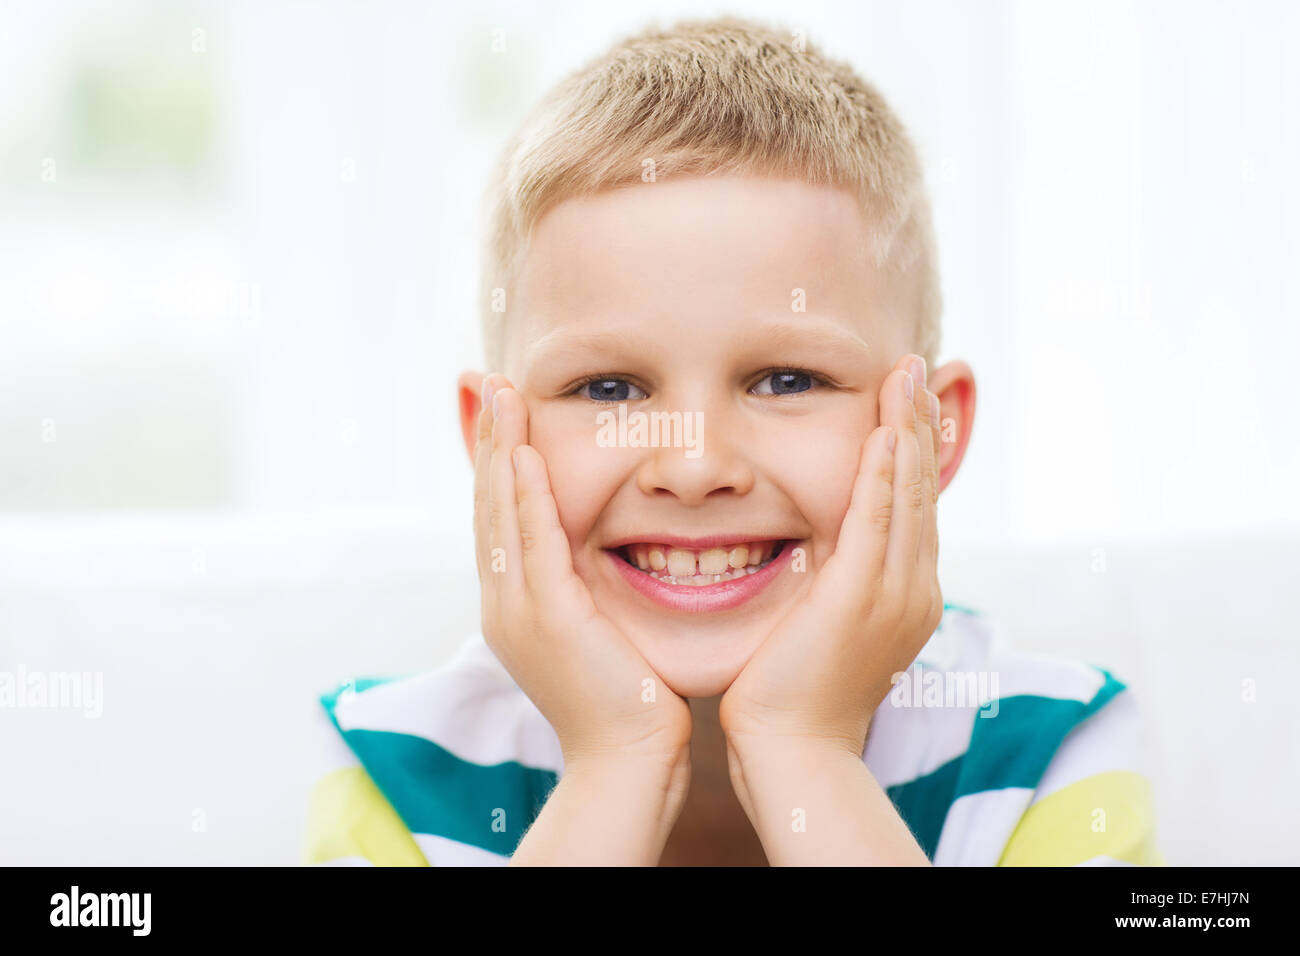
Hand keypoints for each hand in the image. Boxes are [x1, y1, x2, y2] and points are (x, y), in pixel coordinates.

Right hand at [474, 374, 692, 771]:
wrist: (628, 763)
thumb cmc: (631, 704)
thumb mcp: (601, 636)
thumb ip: (591, 592)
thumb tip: (605, 556)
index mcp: (516, 606)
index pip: (502, 518)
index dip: (495, 463)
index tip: (501, 412)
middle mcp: (504, 602)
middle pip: (489, 504)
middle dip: (486, 440)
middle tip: (487, 382)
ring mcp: (517, 609)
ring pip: (501, 511)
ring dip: (498, 448)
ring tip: (500, 393)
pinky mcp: (546, 616)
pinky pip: (531, 539)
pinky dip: (524, 491)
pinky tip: (522, 450)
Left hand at [719, 353, 943, 759]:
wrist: (791, 749)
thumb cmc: (792, 694)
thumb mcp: (822, 627)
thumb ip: (831, 583)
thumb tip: (818, 552)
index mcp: (905, 595)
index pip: (911, 507)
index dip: (912, 452)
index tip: (906, 403)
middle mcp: (914, 589)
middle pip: (921, 490)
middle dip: (919, 425)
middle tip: (915, 369)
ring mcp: (895, 593)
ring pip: (907, 494)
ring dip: (907, 430)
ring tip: (906, 377)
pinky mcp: (862, 596)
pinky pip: (877, 517)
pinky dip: (883, 469)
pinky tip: (884, 428)